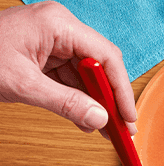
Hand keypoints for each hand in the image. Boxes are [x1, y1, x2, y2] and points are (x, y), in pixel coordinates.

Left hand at [0, 2, 135, 134]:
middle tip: (120, 128)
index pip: (105, 56)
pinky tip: (85, 118)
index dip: (121, 89)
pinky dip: (78, 99)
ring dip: (95, 102)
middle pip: (100, 65)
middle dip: (110, 98)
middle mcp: (59, 28)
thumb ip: (65, 103)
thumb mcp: (21, 85)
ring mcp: (52, 40)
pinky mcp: (44, 53)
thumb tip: (99, 119)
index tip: (127, 117)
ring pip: (87, 74)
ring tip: (104, 128)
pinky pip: (70, 78)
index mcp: (57, 24)